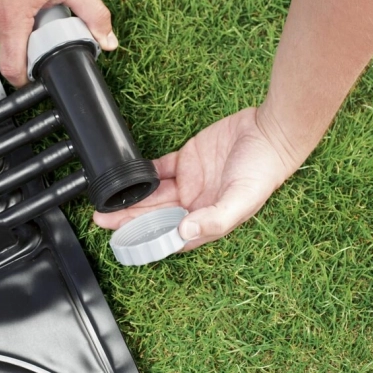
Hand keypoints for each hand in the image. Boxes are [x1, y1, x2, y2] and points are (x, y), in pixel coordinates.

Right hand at [0, 0, 117, 86]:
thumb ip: (92, 14)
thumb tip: (107, 41)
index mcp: (10, 21)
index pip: (12, 69)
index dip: (25, 79)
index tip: (34, 77)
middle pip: (10, 45)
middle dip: (27, 37)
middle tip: (40, 17)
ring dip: (14, 20)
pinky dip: (0, 5)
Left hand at [93, 107, 298, 250]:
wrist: (270, 132)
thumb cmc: (263, 171)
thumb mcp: (242, 199)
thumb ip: (214, 219)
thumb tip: (184, 233)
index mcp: (206, 219)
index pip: (170, 235)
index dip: (146, 239)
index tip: (122, 240)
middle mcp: (194, 204)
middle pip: (154, 215)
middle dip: (128, 219)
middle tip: (102, 219)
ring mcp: (189, 182)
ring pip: (152, 195)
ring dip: (130, 198)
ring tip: (105, 201)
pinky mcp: (186, 159)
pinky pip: (159, 169)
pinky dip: (143, 174)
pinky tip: (125, 177)